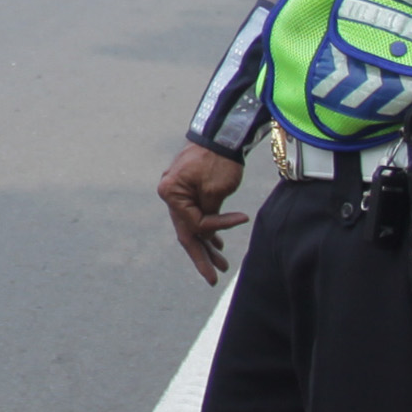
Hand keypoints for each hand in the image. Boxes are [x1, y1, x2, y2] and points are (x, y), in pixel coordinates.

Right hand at [158, 143, 248, 283]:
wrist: (221, 132)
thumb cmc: (218, 160)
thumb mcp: (216, 190)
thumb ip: (210, 214)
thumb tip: (208, 231)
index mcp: (171, 194)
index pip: (195, 223)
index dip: (218, 227)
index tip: (241, 218)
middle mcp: (170, 194)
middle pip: (187, 231)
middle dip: (202, 256)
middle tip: (214, 279)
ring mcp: (178, 191)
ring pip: (193, 224)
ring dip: (207, 244)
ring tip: (222, 265)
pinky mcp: (189, 189)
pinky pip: (196, 214)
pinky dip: (208, 227)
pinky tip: (216, 242)